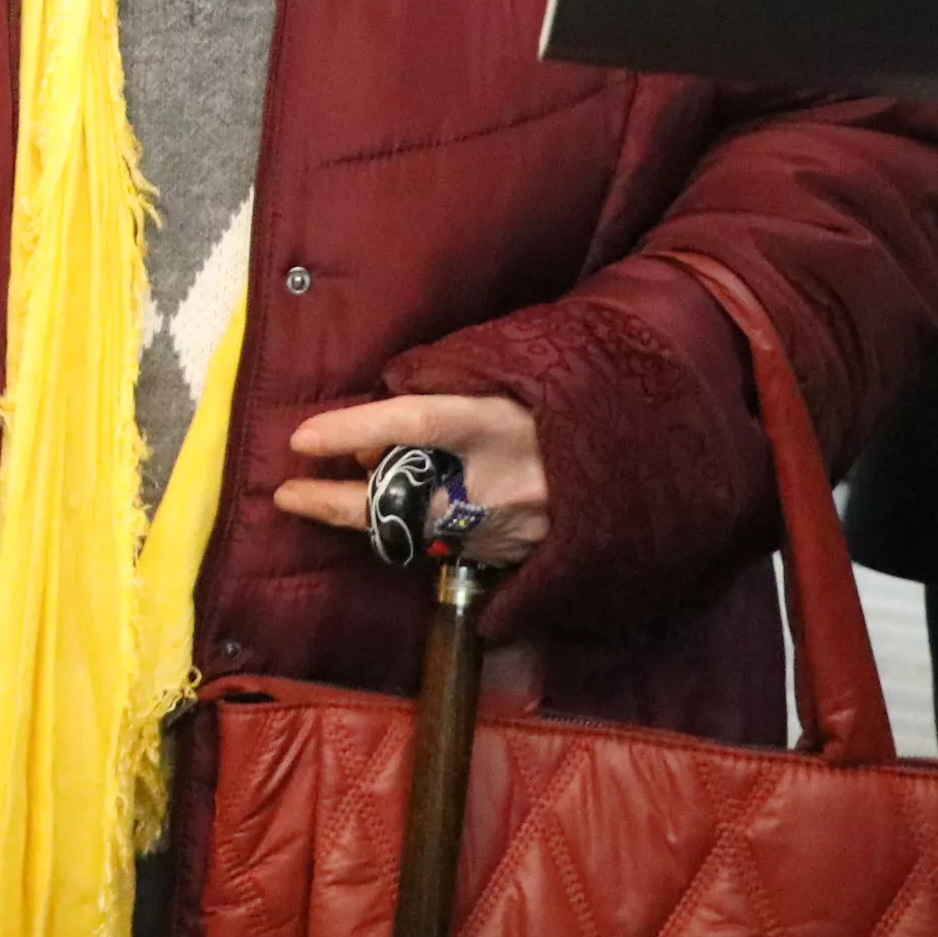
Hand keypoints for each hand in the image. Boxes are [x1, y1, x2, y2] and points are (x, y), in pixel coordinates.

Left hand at [275, 393, 550, 567]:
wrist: (648, 462)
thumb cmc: (568, 404)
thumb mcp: (512, 379)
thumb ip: (448, 392)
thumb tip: (379, 433)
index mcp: (500, 421)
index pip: (413, 423)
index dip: (354, 430)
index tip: (301, 438)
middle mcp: (501, 480)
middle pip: (402, 498)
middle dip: (338, 503)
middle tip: (289, 498)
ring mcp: (510, 526)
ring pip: (420, 530)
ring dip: (373, 517)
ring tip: (326, 502)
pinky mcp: (519, 556)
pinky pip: (451, 544)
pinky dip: (419, 529)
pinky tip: (397, 517)